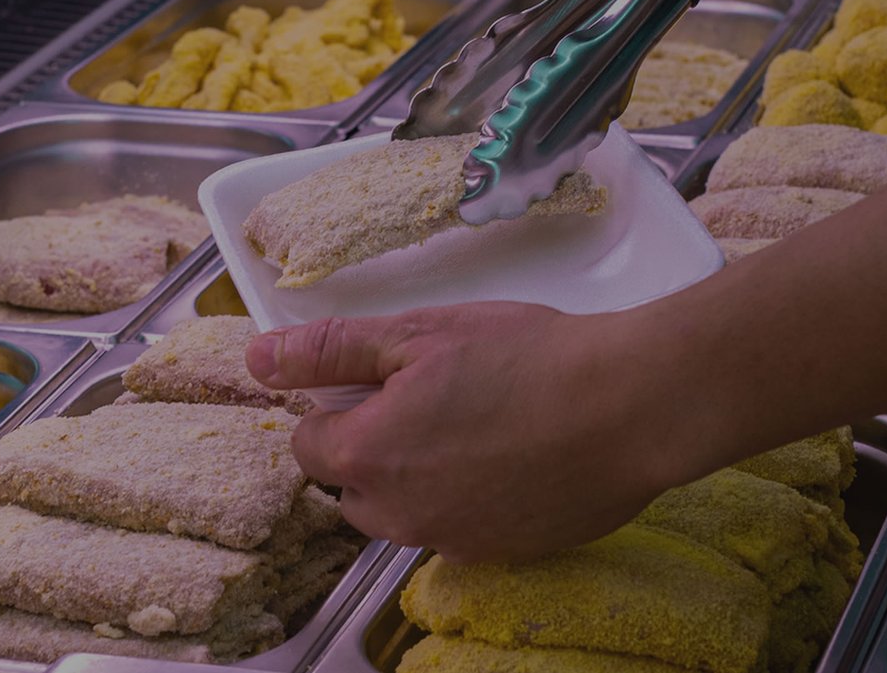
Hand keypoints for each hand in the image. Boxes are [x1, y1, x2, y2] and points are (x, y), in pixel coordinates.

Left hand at [246, 302, 682, 562]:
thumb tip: (257, 358)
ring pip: (407, 511)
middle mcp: (400, 514)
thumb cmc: (527, 359)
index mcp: (368, 456)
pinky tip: (514, 453)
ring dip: (421, 475)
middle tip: (434, 396)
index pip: (308, 444)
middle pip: (353, 487)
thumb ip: (333, 350)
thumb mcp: (420, 333)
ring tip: (479, 423)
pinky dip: (472, 496)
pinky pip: (460, 527)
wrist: (629, 406)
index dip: (339, 404)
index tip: (385, 378)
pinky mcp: (503, 553)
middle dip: (374, 447)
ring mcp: (453, 541)